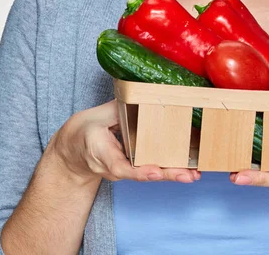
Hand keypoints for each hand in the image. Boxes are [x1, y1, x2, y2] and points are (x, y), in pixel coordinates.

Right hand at [49, 99, 200, 184]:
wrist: (73, 151)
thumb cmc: (86, 131)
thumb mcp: (95, 116)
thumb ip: (117, 108)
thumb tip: (140, 94)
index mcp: (101, 153)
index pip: (120, 167)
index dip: (139, 171)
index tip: (155, 172)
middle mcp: (114, 168)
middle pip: (142, 174)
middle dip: (167, 175)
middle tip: (188, 175)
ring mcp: (124, 170)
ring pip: (150, 174)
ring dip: (173, 174)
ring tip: (194, 174)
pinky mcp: (132, 167)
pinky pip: (152, 170)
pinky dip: (170, 170)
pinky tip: (189, 170)